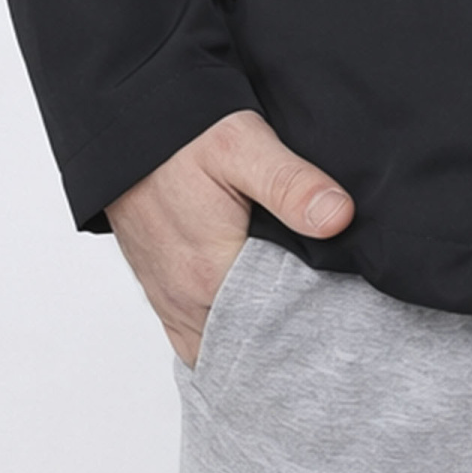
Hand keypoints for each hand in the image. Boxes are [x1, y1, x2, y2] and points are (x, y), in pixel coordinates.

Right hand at [103, 110, 353, 365]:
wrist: (124, 128)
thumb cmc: (182, 135)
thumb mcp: (243, 144)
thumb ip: (290, 183)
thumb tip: (339, 217)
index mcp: (211, 275)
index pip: (280, 326)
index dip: (317, 315)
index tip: (347, 301)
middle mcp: (186, 301)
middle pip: (254, 342)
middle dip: (293, 331)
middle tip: (333, 308)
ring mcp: (171, 302)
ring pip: (227, 344)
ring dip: (261, 335)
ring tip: (301, 311)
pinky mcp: (162, 294)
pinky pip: (199, 338)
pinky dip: (229, 336)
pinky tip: (257, 318)